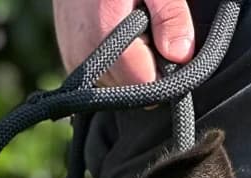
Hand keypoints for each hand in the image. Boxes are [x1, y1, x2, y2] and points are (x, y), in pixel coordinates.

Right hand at [53, 0, 195, 86]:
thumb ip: (169, 16)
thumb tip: (180, 55)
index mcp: (105, 37)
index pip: (146, 85)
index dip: (165, 71)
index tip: (168, 45)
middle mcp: (85, 57)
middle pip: (131, 89)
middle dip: (147, 67)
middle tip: (148, 27)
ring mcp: (74, 61)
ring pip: (116, 85)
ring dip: (130, 65)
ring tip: (129, 25)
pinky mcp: (70, 60)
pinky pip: (101, 76)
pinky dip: (114, 62)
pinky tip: (115, 31)